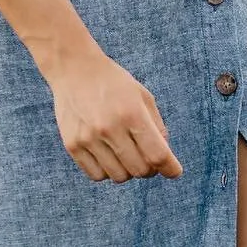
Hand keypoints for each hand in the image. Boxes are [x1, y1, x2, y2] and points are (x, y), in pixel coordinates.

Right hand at [46, 48, 183, 183]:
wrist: (74, 69)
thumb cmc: (113, 83)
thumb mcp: (142, 96)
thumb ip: (157, 127)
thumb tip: (163, 159)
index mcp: (132, 113)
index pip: (157, 155)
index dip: (170, 168)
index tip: (174, 172)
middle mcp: (110, 128)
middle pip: (140, 170)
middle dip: (150, 169)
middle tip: (147, 159)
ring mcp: (89, 138)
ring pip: (119, 177)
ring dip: (128, 170)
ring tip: (125, 154)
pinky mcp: (72, 145)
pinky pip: (96, 175)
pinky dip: (107, 171)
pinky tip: (107, 155)